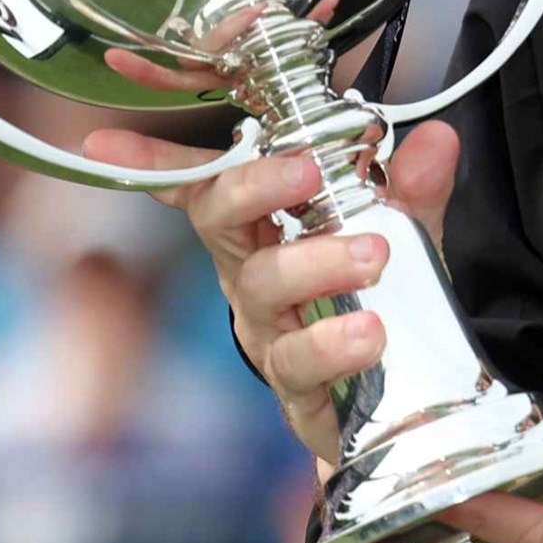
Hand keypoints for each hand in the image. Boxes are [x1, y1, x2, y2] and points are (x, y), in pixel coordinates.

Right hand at [79, 111, 456, 463]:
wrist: (401, 405)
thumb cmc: (380, 305)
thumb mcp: (406, 237)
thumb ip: (413, 189)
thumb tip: (435, 138)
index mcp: (267, 230)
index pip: (207, 186)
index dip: (156, 161)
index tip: (106, 140)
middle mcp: (254, 276)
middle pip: (222, 219)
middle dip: (255, 186)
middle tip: (307, 171)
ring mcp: (268, 332)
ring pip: (263, 287)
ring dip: (315, 263)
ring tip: (372, 258)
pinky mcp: (296, 387)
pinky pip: (299, 361)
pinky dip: (335, 343)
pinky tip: (370, 333)